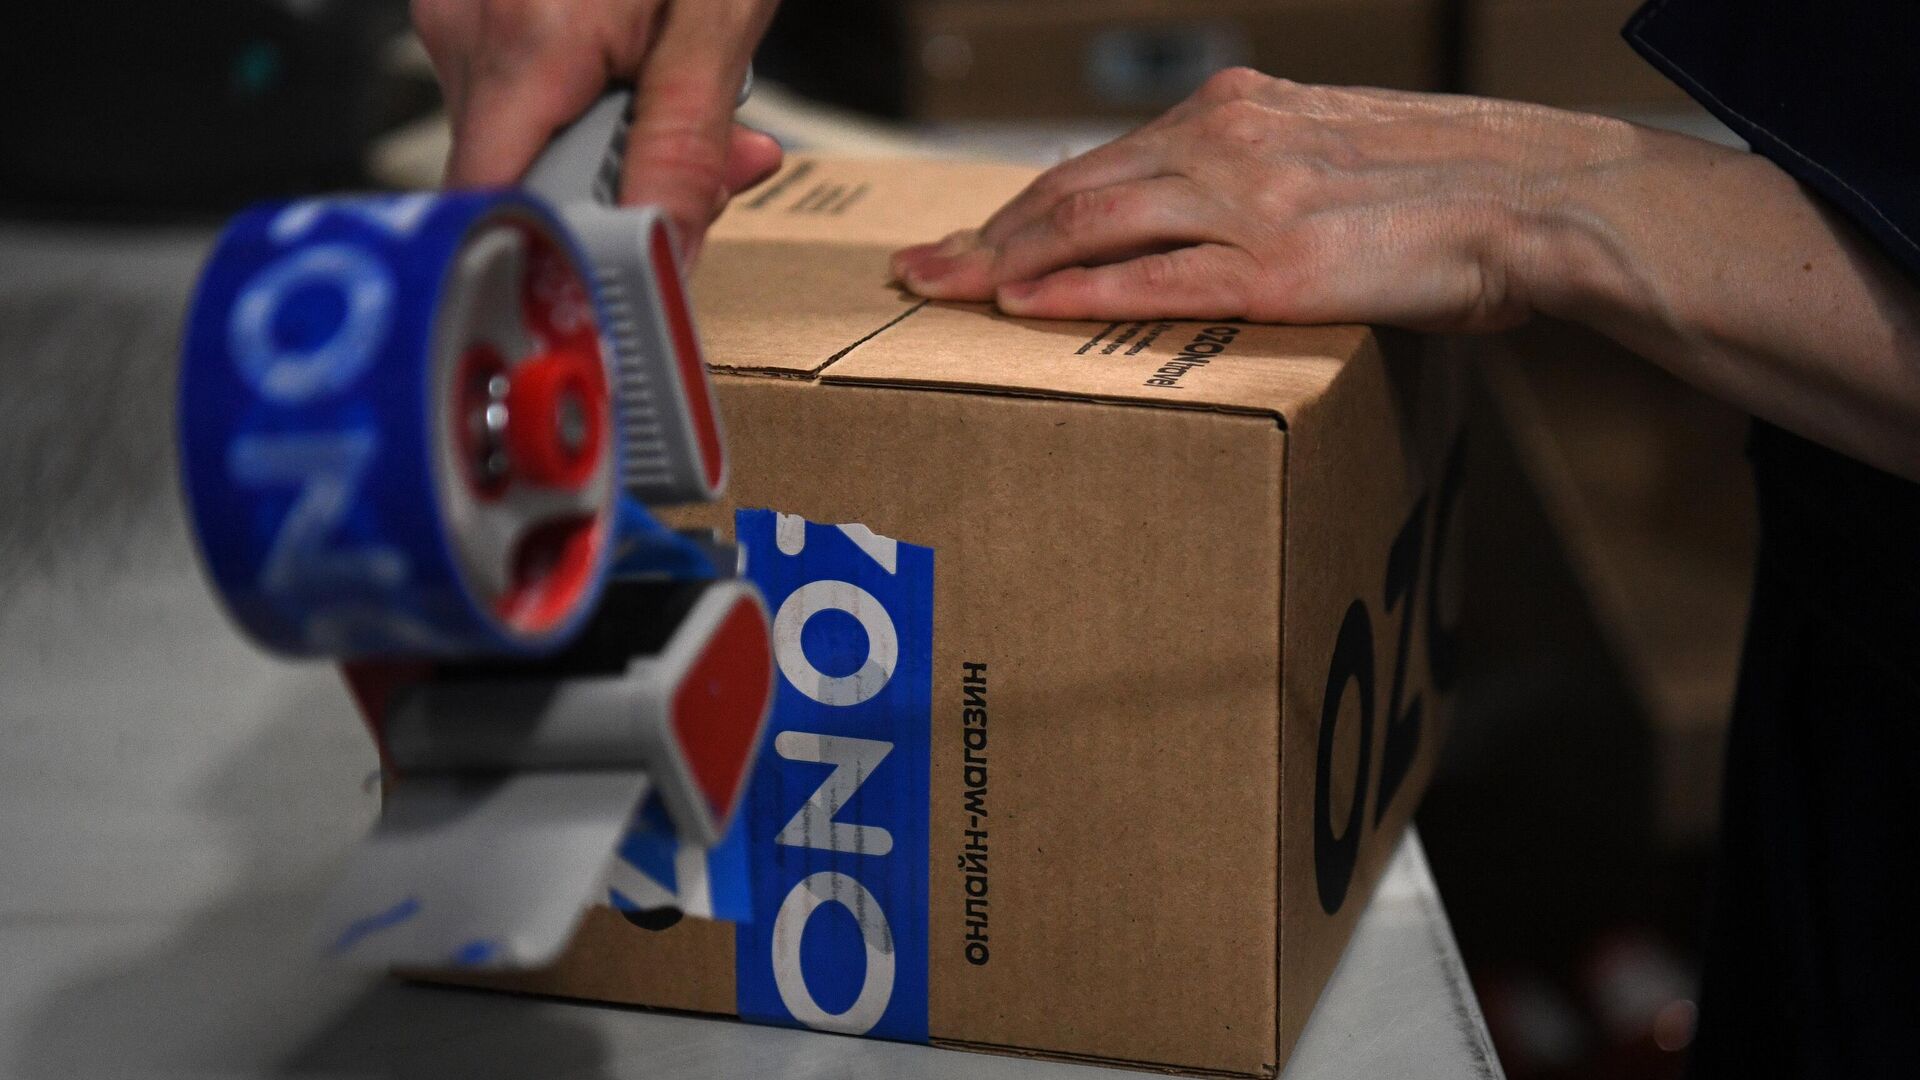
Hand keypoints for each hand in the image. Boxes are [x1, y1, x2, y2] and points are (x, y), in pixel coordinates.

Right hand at [414, 0, 783, 258]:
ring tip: (664, 73)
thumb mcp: (714, 28)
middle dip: (618, 187)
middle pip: (521, 175)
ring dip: (606, 139)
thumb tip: (666, 254)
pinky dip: (582, 96)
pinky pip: (519, 90)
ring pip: (525, 135)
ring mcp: (456, 13)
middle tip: (713, 153)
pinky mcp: (467, 6)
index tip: (615, 283)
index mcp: (528, 43)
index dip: (553, 257)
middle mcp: (467, 28)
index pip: (495, 204)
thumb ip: (687, 148)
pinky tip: (624, 52)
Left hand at [889, 67, 1651, 331]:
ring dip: (1006, 263)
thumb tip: (1203, 231)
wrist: (1539, 195)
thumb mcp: (1333, 154)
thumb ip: (1258, 179)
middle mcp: (1229, 142)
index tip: (969, 236)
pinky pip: (1156, 282)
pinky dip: (1080, 295)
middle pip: (1074, 189)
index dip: (1022, 205)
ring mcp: (1250, 201)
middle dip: (986, 234)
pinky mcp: (1279, 265)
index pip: (1100, 161)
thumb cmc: (1446, 188)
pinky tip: (1024, 309)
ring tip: (943, 293)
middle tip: (919, 270)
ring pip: (1094, 227)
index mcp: (1239, 112)